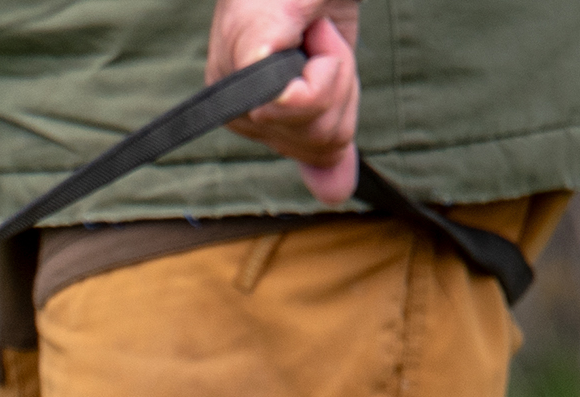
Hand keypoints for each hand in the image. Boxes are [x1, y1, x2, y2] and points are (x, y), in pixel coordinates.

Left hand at [210, 0, 359, 203]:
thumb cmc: (309, 0)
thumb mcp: (328, 68)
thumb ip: (326, 127)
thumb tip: (336, 195)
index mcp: (251, 113)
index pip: (321, 150)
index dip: (344, 108)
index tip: (327, 58)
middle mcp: (235, 106)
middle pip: (324, 137)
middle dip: (343, 85)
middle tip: (320, 37)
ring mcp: (235, 82)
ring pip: (317, 117)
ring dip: (336, 64)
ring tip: (312, 28)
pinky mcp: (245, 60)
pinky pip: (297, 97)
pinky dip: (326, 60)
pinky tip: (312, 29)